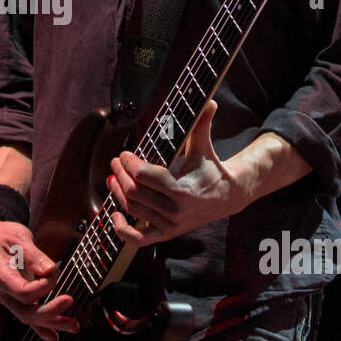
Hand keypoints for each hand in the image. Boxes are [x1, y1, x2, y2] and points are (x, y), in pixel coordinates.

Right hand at [0, 218, 79, 340]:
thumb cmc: (3, 236)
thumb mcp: (18, 238)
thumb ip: (34, 256)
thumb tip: (49, 270)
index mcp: (0, 277)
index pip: (23, 292)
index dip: (42, 287)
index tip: (53, 273)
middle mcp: (3, 293)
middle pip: (26, 311)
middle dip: (50, 311)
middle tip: (68, 301)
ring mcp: (9, 299)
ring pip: (30, 317)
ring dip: (52, 322)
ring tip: (74, 326)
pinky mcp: (17, 299)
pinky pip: (29, 317)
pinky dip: (42, 328)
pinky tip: (55, 337)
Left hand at [107, 100, 245, 245]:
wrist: (227, 197)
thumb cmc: (210, 168)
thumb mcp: (204, 146)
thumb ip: (202, 124)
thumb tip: (209, 100)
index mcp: (183, 189)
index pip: (145, 176)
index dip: (130, 164)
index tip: (125, 154)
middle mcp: (175, 210)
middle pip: (134, 193)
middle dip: (121, 175)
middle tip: (115, 162)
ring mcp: (170, 224)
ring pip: (133, 210)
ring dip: (118, 193)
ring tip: (112, 178)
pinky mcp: (167, 234)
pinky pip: (139, 239)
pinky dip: (122, 230)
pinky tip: (114, 214)